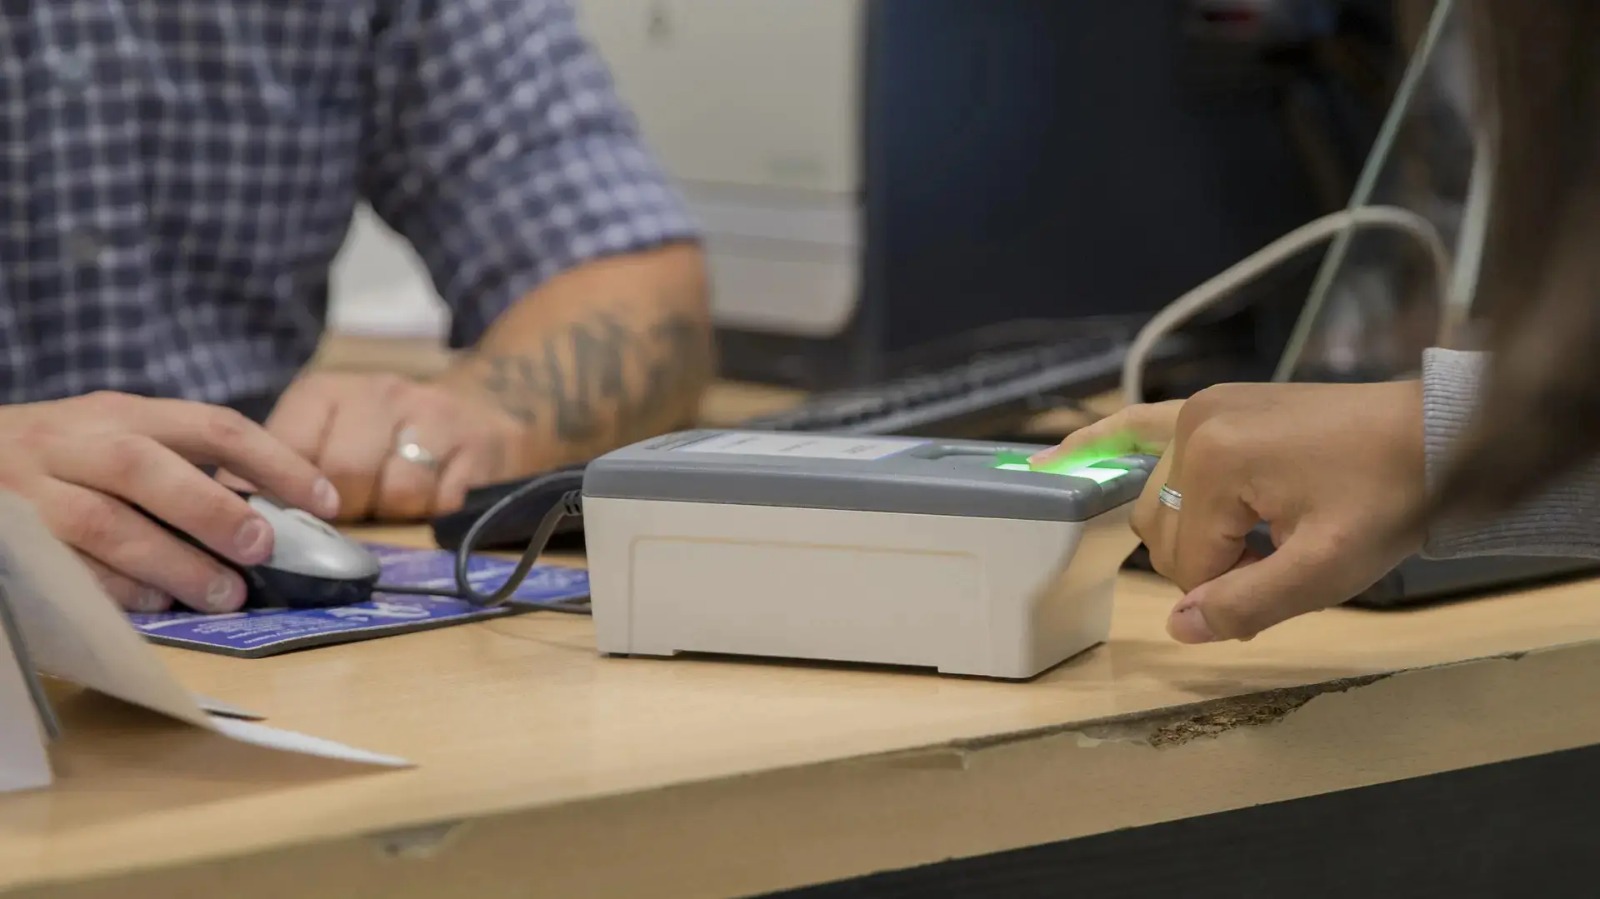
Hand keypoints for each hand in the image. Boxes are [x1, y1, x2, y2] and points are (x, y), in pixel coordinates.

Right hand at [0, 392, 338, 613]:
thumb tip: (270, 515)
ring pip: (105, 524)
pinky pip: (65, 568)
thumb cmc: (54, 461)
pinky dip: (116, 588)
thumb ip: (180, 465)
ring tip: (225, 594)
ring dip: (173, 562)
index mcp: (120, 414)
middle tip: (263, 546)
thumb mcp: (112, 439)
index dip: (277, 462)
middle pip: (146, 469)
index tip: (327, 501)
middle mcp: (73, 444)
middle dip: (212, 510)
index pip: (212, 426)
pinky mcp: (10, 539)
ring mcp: (32, 492)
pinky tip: (157, 604)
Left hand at [261, 371, 525, 521]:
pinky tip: (436, 498)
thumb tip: (235, 507)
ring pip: (401, 492)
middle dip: (346, 510)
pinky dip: (438, 513)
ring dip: (396, 514)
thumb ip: (284, 466)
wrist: (484, 405)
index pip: (289, 449)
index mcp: (327, 391)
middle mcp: (380, 392)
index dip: (285, 495)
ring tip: (396, 504)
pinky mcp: (480, 444)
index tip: (286, 520)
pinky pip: (448, 501)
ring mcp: (435, 415)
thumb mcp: (326, 433)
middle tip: (352, 516)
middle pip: (347, 473)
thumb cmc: (385, 433)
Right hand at [1030, 381, 1426, 642]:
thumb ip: (1245, 604)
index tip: (1290, 575)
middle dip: (1211, 561)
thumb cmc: (1386, 500)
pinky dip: (1100, 444)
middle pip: (1163, 531)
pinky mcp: (1211, 404)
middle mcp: (1191, 425)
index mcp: (1213, 461)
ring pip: (1157, 500)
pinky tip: (1054, 463)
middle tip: (1280, 559)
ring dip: (1193, 529)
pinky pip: (1137, 426)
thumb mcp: (1325, 570)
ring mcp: (1197, 408)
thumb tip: (1176, 628)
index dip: (1231, 586)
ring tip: (1254, 534)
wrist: (1435, 435)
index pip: (1185, 560)